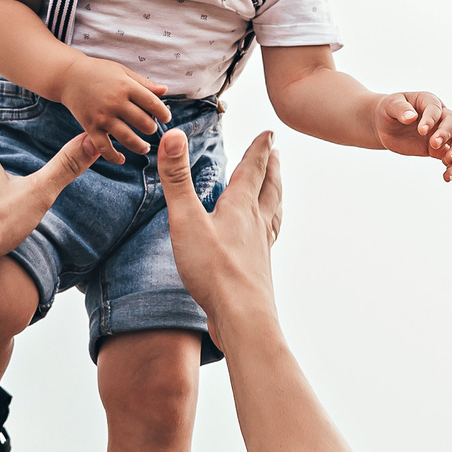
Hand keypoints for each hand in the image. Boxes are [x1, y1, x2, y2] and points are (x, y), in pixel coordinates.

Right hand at [55, 53, 170, 159]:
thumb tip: (165, 90)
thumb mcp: (123, 71)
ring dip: (140, 146)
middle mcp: (115, 102)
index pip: (152, 103)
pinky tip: (122, 159)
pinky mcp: (90, 127)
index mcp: (125, 86)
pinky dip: (114, 156)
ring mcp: (102, 117)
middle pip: (143, 122)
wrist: (69, 76)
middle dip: (151, 128)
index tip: (166, 118)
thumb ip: (144, 83)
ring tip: (145, 147)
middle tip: (151, 129)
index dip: (163, 113)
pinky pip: (104, 147)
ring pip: (127, 138)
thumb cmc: (99, 72)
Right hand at [154, 128, 284, 352]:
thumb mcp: (187, 220)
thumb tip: (174, 136)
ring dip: (275, 194)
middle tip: (277, 154)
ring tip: (276, 188)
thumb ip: (177, 179)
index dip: (259, 149)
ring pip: (272, 213)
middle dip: (271, 168)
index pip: (252, 169)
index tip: (269, 133)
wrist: (243, 317)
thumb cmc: (214, 271)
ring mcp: (260, 247)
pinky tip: (262, 236)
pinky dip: (268, 227)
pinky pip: (267, 239)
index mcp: (240, 207)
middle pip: (268, 188)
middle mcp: (255, 223)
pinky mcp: (257, 269)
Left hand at [373, 91, 451, 182]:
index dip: (431, 119)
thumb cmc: (389, 111)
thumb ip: (400, 109)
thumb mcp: (390, 105)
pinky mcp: (439, 150)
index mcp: (428, 101)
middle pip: (451, 123)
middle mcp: (440, 116)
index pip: (435, 109)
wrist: (386, 126)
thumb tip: (410, 117)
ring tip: (449, 161)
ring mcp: (441, 133)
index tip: (421, 130)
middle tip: (434, 144)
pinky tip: (447, 177)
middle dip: (445, 133)